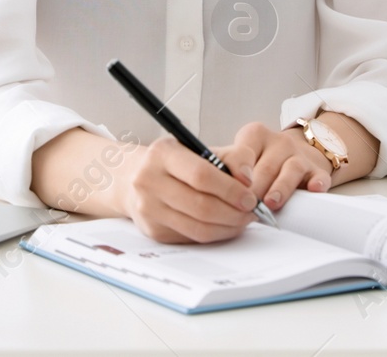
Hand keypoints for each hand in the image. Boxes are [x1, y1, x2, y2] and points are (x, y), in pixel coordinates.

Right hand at [116, 136, 259, 243]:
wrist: (134, 178)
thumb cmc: (175, 163)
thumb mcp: (199, 149)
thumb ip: (231, 157)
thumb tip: (248, 180)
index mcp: (162, 153)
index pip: (201, 175)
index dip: (230, 189)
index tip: (250, 196)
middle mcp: (149, 180)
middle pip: (201, 206)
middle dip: (234, 213)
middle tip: (252, 212)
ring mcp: (149, 208)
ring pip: (198, 227)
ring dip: (228, 227)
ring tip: (243, 220)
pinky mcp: (153, 230)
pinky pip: (192, 238)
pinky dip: (215, 235)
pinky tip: (225, 226)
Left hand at [216, 121, 333, 212]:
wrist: (298, 151)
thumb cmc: (261, 159)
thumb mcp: (241, 155)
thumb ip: (223, 164)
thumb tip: (198, 181)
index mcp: (254, 136)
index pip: (242, 152)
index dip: (236, 171)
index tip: (232, 186)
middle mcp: (278, 142)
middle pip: (265, 166)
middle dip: (255, 189)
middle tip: (246, 206)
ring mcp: (299, 155)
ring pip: (291, 170)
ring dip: (280, 188)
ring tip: (270, 203)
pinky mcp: (317, 170)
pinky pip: (318, 176)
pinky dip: (316, 184)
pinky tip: (312, 190)